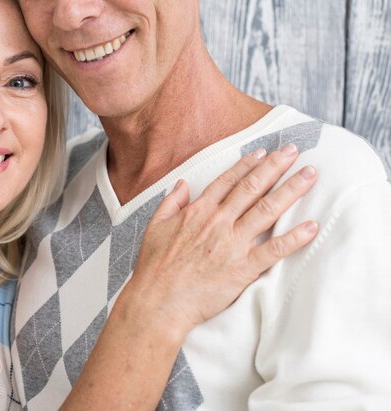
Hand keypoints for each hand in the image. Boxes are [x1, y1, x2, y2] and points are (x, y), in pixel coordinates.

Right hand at [125, 144, 317, 341]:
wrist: (158, 302)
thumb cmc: (154, 268)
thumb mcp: (155, 227)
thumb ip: (170, 202)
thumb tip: (182, 184)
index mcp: (198, 212)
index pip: (228, 181)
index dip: (247, 164)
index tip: (263, 153)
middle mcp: (218, 222)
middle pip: (252, 188)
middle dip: (275, 166)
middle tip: (293, 151)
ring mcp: (232, 244)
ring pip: (268, 210)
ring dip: (291, 190)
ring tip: (310, 175)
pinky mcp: (243, 268)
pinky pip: (274, 249)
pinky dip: (295, 237)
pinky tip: (312, 226)